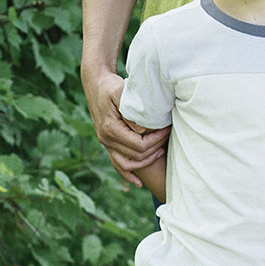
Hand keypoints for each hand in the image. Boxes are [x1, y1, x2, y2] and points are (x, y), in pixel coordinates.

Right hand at [81, 66, 169, 187]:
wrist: (96, 83)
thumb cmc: (111, 85)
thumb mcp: (120, 92)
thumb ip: (131, 110)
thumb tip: (142, 130)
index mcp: (110, 129)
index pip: (139, 145)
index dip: (157, 140)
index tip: (168, 129)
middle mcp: (106, 140)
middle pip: (136, 156)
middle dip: (155, 148)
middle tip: (169, 135)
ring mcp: (105, 143)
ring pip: (126, 164)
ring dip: (146, 162)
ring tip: (161, 152)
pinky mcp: (107, 143)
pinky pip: (116, 163)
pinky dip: (127, 174)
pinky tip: (138, 183)